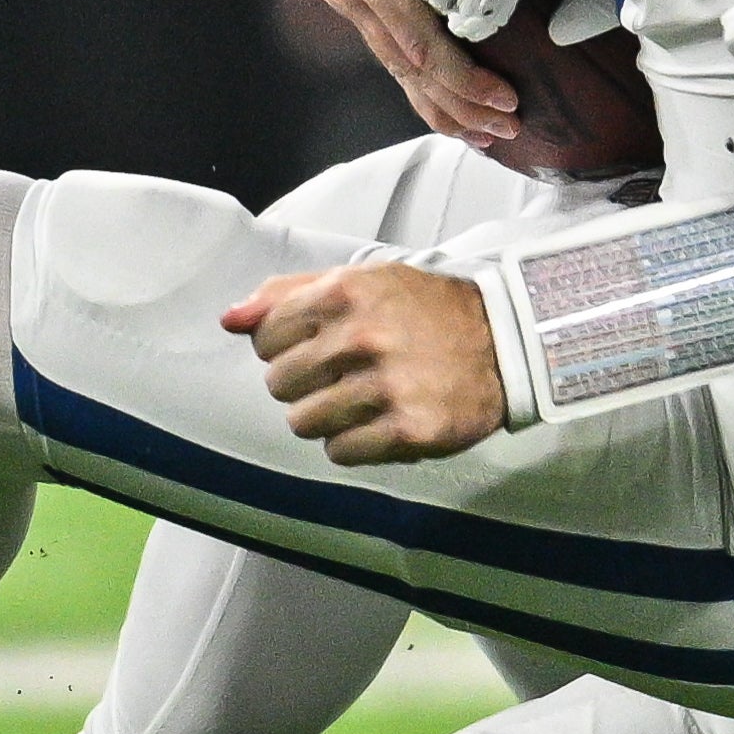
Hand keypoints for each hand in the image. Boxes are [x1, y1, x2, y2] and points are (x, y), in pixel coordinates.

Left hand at [223, 262, 504, 463]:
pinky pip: (340, 452)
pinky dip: (354, 443)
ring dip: (326, 417)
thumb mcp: (361, 281)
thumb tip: (230, 319)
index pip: (265, 336)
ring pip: (303, 423)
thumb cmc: (423, 310)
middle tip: (343, 374)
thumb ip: (289, 294)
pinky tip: (380, 420)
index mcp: (345, 293)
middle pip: (279, 384)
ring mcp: (386, 387)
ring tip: (361, 399)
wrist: (503, 343)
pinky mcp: (407, 431)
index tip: (317, 345)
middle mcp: (362, 338)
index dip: (285, 345)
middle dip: (304, 383)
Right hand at [323, 0, 522, 146]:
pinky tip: (452, 110)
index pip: (421, 48)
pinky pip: (395, 53)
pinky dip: (424, 85)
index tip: (509, 101)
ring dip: (442, 107)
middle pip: (410, 71)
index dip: (465, 82)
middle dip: (460, 106)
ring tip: (486, 134)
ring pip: (400, 71)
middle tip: (510, 128)